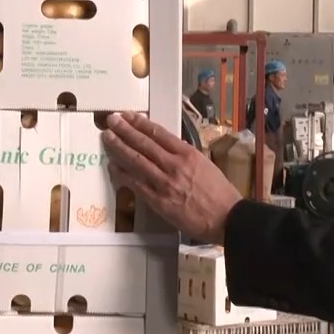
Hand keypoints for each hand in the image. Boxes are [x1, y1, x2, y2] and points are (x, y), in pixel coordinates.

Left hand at [101, 112, 244, 242]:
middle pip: (144, 143)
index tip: (128, 116)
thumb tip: (169, 147)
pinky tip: (113, 167)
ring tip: (107, 137)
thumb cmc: (219, 192)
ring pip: (136, 161)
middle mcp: (173, 165)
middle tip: (111, 120)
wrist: (226, 217)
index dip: (140, 123)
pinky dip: (123, 174)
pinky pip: (136, 185)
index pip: (158, 133)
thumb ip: (185, 155)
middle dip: (125, 130)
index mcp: (187, 153)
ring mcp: (164, 183)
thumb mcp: (205, 164)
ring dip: (119, 148)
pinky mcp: (158, 201)